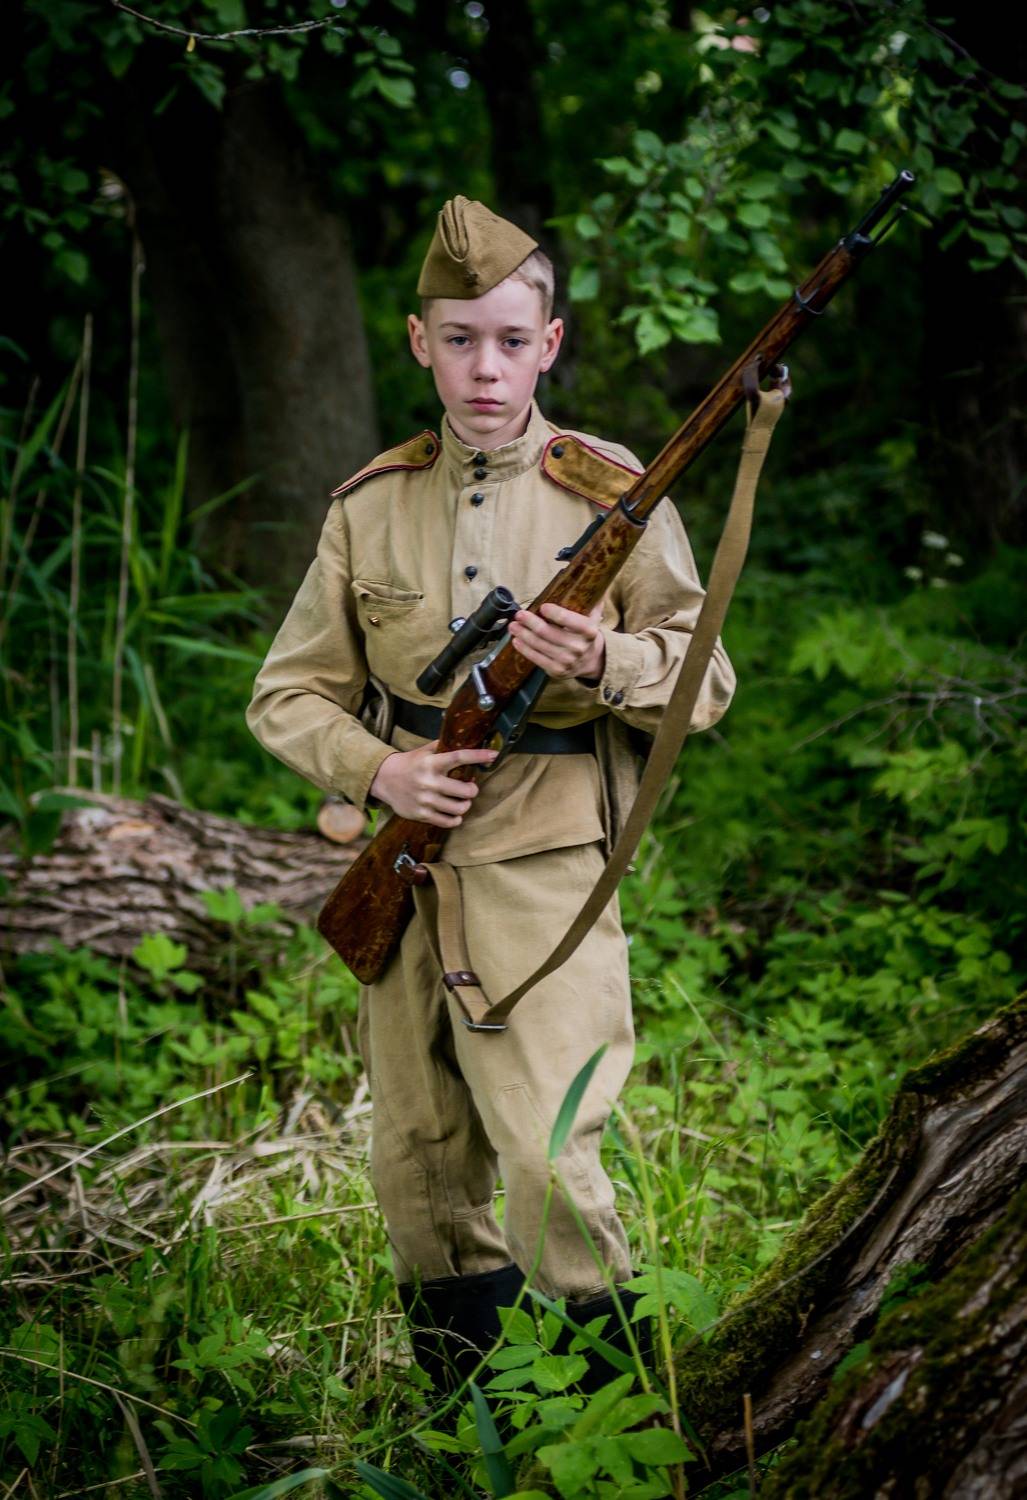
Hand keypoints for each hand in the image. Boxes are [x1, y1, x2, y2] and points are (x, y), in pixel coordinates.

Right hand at [370, 739, 497, 827]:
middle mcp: (429, 781)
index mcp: (431, 763)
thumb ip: (443, 747)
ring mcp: (425, 800)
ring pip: (459, 808)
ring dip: (465, 805)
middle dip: (472, 790)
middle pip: (465, 790)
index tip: (493, 755)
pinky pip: (447, 821)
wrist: (384, 779)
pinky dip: (455, 819)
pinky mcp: (421, 814)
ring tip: (463, 801)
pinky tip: (454, 814)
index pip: (459, 757)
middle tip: (470, 789)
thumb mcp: (424, 751)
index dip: (479, 756)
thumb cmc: (410, 764)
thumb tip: (465, 738)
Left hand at [508, 601, 605, 681]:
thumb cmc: (585, 634)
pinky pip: (536, 658)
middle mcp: (578, 647)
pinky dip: (524, 649)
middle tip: (519, 614)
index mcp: (589, 631)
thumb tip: (590, 580)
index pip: (570, 620)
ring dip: (523, 634)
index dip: (555, 613)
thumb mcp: (593, 617)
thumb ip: (591, 601)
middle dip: (531, 622)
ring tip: (513, 625)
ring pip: (539, 645)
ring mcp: (567, 661)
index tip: (543, 606)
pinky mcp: (556, 670)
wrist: (590, 660)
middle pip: (548, 632)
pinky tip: (516, 640)